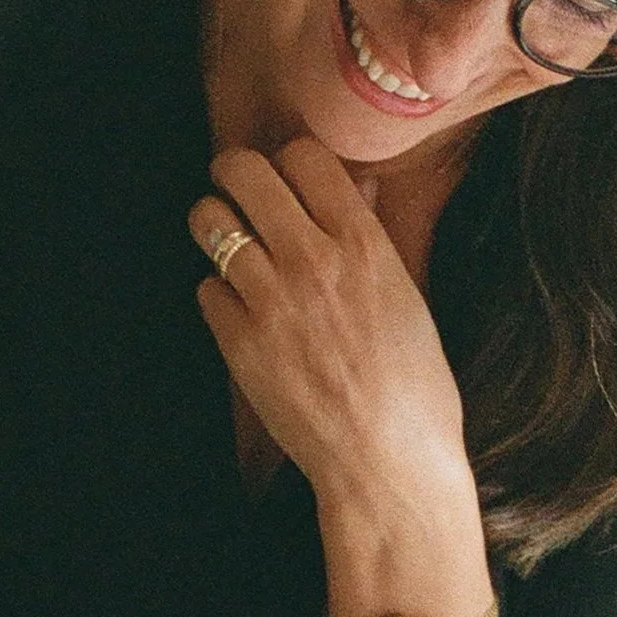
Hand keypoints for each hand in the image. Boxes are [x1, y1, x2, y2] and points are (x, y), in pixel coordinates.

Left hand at [190, 140, 472, 513]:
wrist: (385, 461)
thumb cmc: (412, 386)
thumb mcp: (407, 296)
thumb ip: (372, 235)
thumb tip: (357, 186)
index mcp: (363, 244)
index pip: (304, 155)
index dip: (290, 161)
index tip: (289, 179)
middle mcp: (312, 261)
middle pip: (243, 170)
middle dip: (235, 173)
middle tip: (240, 191)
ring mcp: (270, 301)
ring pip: (209, 220)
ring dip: (215, 224)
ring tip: (230, 243)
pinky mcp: (238, 342)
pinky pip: (204, 288)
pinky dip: (219, 294)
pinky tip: (242, 311)